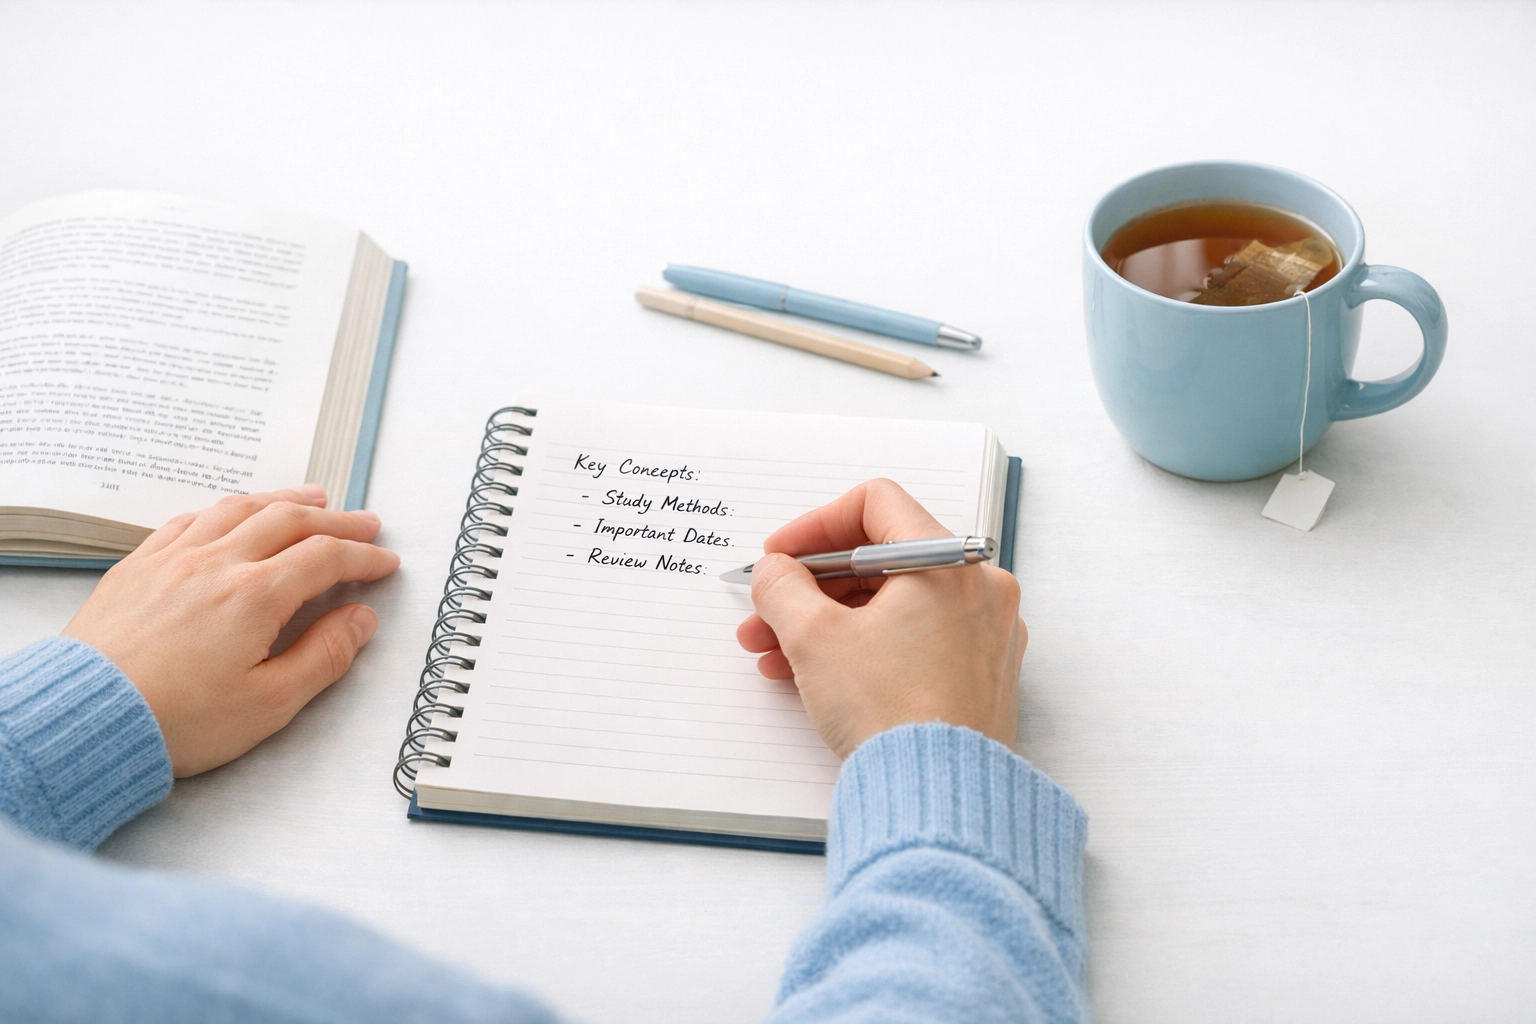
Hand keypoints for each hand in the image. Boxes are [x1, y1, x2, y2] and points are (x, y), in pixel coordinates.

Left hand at [62, 485, 399, 776]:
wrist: (86, 721)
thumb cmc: (175, 721)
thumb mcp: (270, 703)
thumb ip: (323, 656)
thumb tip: (360, 620)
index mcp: (255, 596)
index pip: (325, 558)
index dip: (362, 557)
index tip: (383, 563)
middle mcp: (216, 564)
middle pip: (288, 521)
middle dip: (335, 520)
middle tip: (364, 524)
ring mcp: (173, 559)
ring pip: (239, 508)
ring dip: (282, 500)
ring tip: (310, 498)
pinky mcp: (138, 567)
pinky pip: (188, 519)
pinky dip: (225, 509)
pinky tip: (234, 513)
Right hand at [736, 479, 1025, 758]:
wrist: (940, 800)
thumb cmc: (890, 714)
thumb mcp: (814, 638)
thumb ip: (782, 587)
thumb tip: (775, 571)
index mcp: (948, 563)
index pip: (875, 505)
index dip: (814, 525)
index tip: (779, 557)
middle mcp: (978, 590)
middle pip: (880, 560)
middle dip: (810, 587)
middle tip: (763, 613)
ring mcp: (985, 634)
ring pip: (892, 605)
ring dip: (827, 622)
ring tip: (773, 655)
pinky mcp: (979, 676)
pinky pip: (913, 640)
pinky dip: (864, 647)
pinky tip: (814, 676)